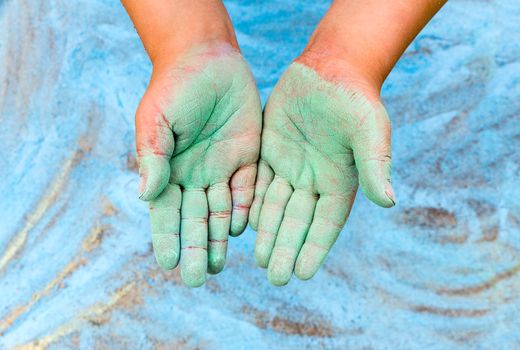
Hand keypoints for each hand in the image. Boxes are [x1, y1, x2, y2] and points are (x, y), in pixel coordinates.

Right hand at [137, 43, 260, 286]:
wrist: (208, 60)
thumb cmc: (174, 87)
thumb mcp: (156, 118)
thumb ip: (153, 155)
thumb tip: (147, 196)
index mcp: (169, 171)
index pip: (166, 213)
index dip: (166, 238)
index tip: (167, 264)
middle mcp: (195, 177)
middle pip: (195, 220)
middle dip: (195, 248)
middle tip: (197, 278)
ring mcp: (222, 169)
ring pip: (222, 212)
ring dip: (220, 239)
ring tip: (220, 266)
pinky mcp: (248, 158)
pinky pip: (248, 189)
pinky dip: (246, 209)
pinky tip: (243, 229)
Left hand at [249, 57, 394, 285]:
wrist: (331, 67)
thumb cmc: (356, 98)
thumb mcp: (369, 131)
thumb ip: (375, 165)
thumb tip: (389, 201)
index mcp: (340, 181)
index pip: (326, 223)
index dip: (314, 248)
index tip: (302, 274)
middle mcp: (314, 179)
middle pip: (298, 221)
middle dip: (286, 248)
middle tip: (274, 277)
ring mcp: (291, 166)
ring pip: (276, 206)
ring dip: (268, 232)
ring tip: (258, 258)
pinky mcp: (270, 150)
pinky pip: (258, 182)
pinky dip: (252, 203)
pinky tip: (244, 223)